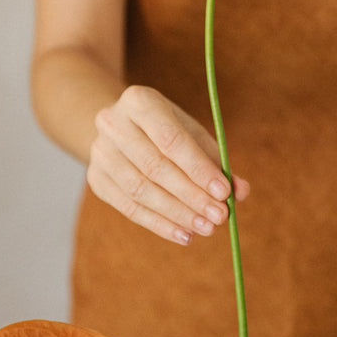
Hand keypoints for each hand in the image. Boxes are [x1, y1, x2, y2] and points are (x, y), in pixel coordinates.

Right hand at [87, 85, 248, 244]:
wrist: (122, 129)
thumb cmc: (167, 131)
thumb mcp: (193, 135)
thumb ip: (217, 161)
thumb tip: (241, 191)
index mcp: (139, 101)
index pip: (170, 139)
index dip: (198, 169)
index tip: (224, 192)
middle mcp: (112, 124)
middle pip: (155, 167)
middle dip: (191, 196)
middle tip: (220, 216)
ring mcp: (99, 152)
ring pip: (140, 190)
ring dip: (177, 214)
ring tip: (206, 228)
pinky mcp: (96, 179)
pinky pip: (129, 208)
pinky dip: (159, 224)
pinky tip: (184, 235)